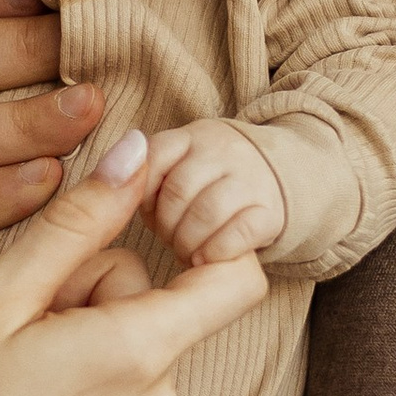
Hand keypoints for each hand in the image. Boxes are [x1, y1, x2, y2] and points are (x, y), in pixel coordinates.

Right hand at [0, 132, 269, 395]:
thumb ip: (78, 221)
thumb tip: (140, 153)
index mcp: (133, 353)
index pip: (235, 279)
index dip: (204, 242)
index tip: (143, 233)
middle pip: (162, 310)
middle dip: (98, 297)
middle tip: (18, 325)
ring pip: (139, 357)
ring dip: (88, 348)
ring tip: (13, 375)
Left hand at [148, 118, 286, 266]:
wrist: (279, 174)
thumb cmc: (208, 182)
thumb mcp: (177, 167)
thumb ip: (146, 179)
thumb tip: (117, 205)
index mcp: (190, 137)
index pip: (153, 157)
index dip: (142, 194)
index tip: (149, 211)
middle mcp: (222, 150)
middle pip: (178, 190)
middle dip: (165, 225)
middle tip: (169, 239)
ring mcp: (251, 178)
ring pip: (207, 213)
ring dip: (188, 242)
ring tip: (186, 252)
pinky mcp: (271, 210)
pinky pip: (239, 234)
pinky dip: (215, 252)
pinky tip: (207, 258)